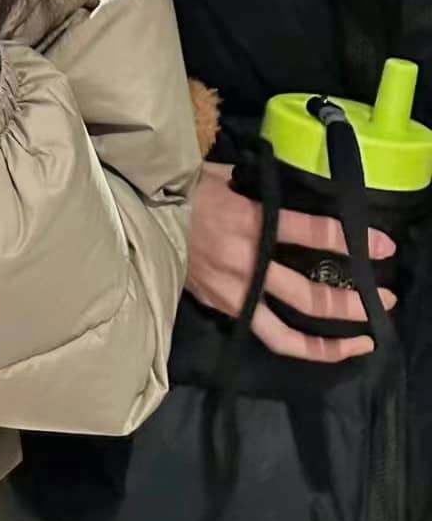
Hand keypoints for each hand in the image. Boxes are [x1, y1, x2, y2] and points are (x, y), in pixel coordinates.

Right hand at [186, 163, 396, 361]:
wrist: (135, 215)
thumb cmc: (180, 188)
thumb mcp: (223, 175)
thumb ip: (256, 189)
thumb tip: (288, 191)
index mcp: (250, 222)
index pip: (314, 234)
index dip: (354, 242)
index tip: (384, 247)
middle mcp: (246, 263)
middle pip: (309, 295)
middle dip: (353, 302)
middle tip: (384, 301)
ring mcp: (232, 292)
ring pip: (287, 333)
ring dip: (330, 342)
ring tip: (361, 342)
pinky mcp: (219, 306)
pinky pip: (262, 330)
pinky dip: (293, 342)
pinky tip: (315, 344)